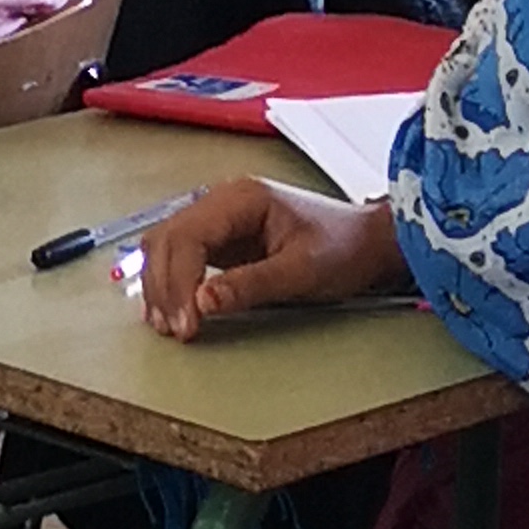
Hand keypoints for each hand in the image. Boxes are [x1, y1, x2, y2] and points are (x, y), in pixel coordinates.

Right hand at [134, 172, 401, 338]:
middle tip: (176, 329)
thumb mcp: (302, 271)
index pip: (188, 236)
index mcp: (242, 198)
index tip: (187, 322)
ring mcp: (219, 218)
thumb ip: (251, 285)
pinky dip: (170, 283)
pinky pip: (180, 256)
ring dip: (161, 286)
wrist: (367, 243)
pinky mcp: (221, 239)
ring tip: (169, 326)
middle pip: (167, 239)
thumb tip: (202, 301)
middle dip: (164, 287)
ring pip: (166, 246)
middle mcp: (223, 201)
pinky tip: (171, 311)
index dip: (179, 282)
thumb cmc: (343, 248)